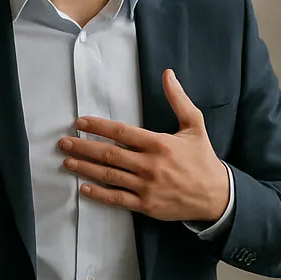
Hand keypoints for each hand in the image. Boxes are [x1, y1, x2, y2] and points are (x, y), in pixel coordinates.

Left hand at [62, 69, 229, 222]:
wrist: (216, 195)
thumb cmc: (203, 158)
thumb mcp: (195, 124)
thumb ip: (178, 99)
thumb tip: (168, 74)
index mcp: (159, 143)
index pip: (121, 133)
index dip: (98, 126)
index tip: (80, 122)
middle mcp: (150, 165)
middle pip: (109, 154)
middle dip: (83, 146)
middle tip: (63, 142)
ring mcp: (146, 186)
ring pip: (109, 176)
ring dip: (85, 168)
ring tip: (68, 161)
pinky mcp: (146, 205)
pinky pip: (117, 199)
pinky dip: (99, 194)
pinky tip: (84, 189)